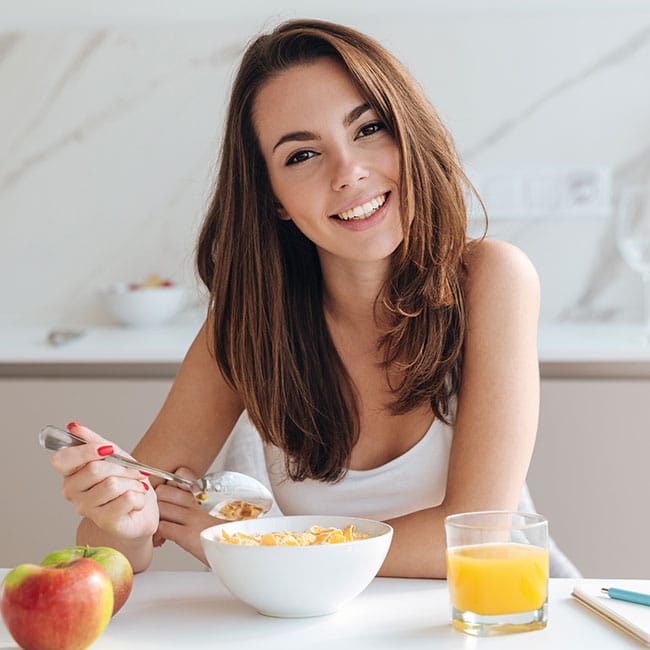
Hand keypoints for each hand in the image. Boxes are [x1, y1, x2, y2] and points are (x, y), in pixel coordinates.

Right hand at [51, 423, 158, 540]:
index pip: (62, 459)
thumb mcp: (114, 455)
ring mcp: (85, 508)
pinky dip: (139, 497)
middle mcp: (72, 491)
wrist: (141, 510)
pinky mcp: (103, 521)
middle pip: (95, 469)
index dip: (86, 451)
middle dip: (123, 468)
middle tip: (136, 472)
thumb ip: (94, 440)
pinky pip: (126, 499)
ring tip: (136, 487)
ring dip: (134, 483)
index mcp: (71, 473)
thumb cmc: (125, 481)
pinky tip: (136, 501)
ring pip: (112, 484)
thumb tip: (74, 427)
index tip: (109, 449)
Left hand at [155, 467, 219, 564]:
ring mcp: (193, 519)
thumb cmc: (225, 537)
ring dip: (156, 517)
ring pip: (161, 507)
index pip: (182, 475)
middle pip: (164, 490)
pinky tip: (162, 540)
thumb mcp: (214, 515)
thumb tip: (179, 505)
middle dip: (156, 502)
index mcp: (204, 497)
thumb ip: (198, 508)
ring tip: (158, 527)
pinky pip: (163, 527)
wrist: (239, 550)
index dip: (170, 483)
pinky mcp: (188, 536)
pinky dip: (157, 534)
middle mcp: (197, 504)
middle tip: (158, 514)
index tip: (168, 494)